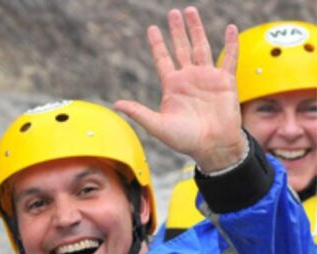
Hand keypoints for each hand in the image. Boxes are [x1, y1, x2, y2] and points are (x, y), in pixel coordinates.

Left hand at [114, 7, 244, 172]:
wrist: (212, 147)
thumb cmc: (184, 140)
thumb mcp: (157, 126)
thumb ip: (139, 112)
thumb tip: (116, 104)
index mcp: (172, 86)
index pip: (163, 59)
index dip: (157, 44)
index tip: (151, 28)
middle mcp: (189, 78)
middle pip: (181, 48)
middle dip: (177, 30)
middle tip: (173, 12)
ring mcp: (208, 78)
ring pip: (202, 47)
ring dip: (197, 29)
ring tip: (191, 12)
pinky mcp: (226, 81)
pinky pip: (229, 58)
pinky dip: (231, 44)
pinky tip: (230, 28)